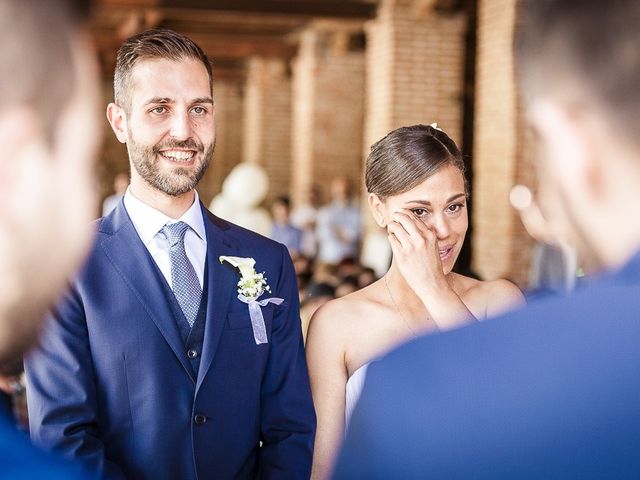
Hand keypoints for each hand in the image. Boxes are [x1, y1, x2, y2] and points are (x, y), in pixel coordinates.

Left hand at [387, 209, 476, 327]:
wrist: (432, 284)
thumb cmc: (431, 267)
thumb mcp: (433, 247)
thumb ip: (424, 236)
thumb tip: (410, 225)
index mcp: (430, 236)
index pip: (414, 217)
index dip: (405, 214)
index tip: (400, 214)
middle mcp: (420, 239)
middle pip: (403, 218)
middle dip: (396, 216)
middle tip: (393, 217)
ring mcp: (410, 247)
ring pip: (395, 227)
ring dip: (392, 226)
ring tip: (392, 229)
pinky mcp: (401, 255)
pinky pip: (391, 239)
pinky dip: (390, 237)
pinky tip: (393, 240)